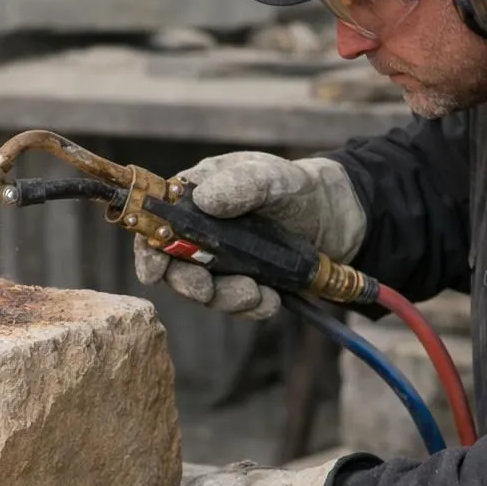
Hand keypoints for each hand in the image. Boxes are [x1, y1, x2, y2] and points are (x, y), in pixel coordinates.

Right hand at [133, 153, 366, 318]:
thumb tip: (204, 199)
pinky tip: (272, 299)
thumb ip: (242, 184)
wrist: (338, 217)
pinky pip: (236, 304)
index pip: (155, 224)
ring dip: (225, 298)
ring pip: (206, 290)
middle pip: (174, 266)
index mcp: (194, 197)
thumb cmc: (297, 188)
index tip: (155, 271)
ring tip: (256, 293)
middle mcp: (201, 231)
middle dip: (189, 283)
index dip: (148, 250)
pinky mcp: (245, 281)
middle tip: (207, 290)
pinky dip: (252, 307)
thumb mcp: (275, 178)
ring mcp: (222, 260)